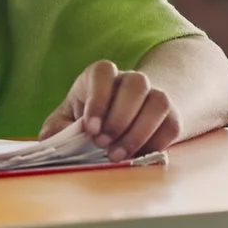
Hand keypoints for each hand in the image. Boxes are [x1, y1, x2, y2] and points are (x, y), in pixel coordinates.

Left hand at [47, 60, 178, 161]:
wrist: (117, 126)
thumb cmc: (84, 123)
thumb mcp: (63, 123)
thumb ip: (56, 130)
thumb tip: (58, 139)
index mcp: (100, 75)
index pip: (104, 72)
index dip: (99, 99)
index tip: (91, 128)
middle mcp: (130, 80)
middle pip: (137, 84)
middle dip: (120, 118)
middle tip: (103, 144)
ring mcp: (154, 96)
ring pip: (158, 102)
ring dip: (139, 132)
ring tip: (118, 155)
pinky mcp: (170, 117)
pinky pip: (171, 125)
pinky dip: (155, 144)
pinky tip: (136, 155)